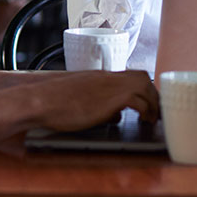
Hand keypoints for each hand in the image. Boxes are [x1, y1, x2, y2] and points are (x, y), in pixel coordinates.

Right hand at [38, 70, 159, 130]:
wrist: (40, 101)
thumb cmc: (55, 103)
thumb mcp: (83, 100)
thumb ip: (102, 104)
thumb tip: (117, 115)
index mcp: (102, 76)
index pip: (132, 75)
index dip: (145, 89)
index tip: (150, 102)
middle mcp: (109, 78)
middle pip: (143, 77)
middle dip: (153, 94)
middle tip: (155, 111)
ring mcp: (110, 86)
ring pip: (144, 85)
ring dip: (152, 102)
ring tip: (152, 118)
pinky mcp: (109, 99)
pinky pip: (137, 100)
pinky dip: (144, 109)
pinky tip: (143, 120)